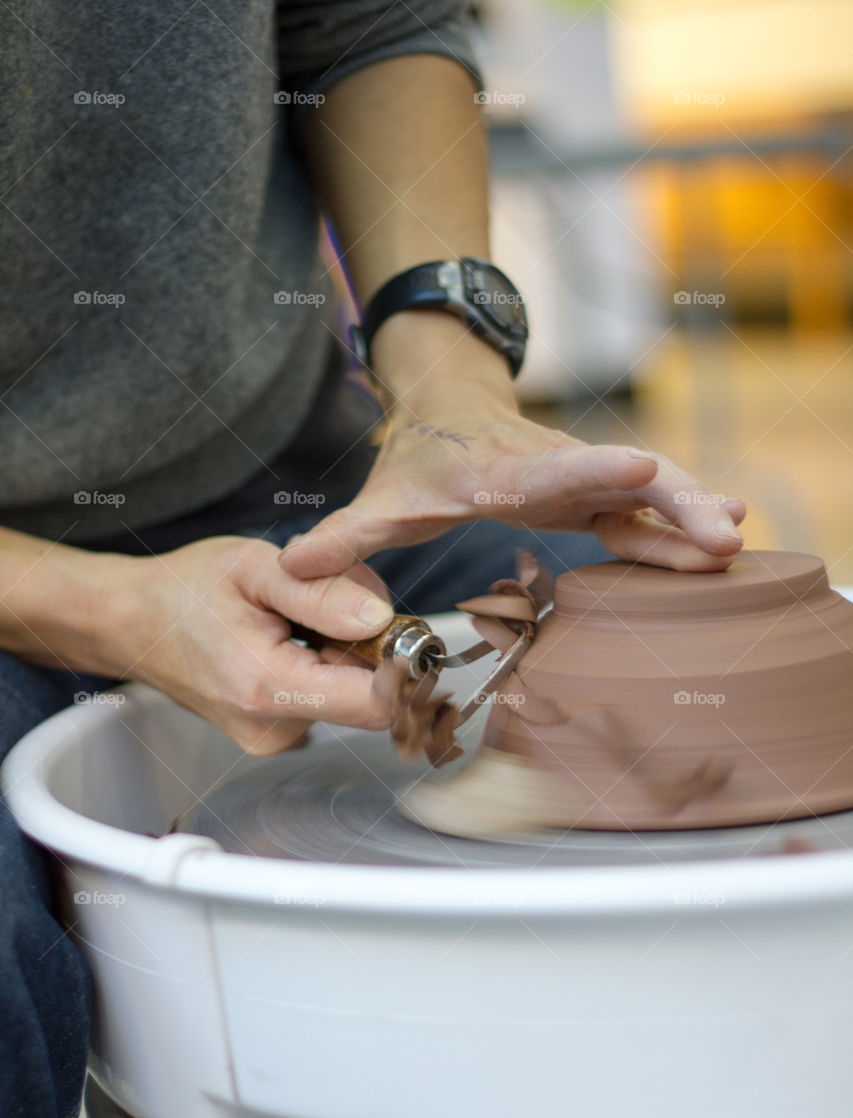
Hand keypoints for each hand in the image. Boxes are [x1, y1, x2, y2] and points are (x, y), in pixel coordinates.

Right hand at [117, 537, 394, 754]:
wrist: (133, 622)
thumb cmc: (185, 590)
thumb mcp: (254, 568)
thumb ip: (321, 593)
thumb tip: (380, 620)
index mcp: (269, 688)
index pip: (378, 703)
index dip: (400, 663)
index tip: (391, 623)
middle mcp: (276, 729)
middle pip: (370, 695)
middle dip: (370, 646)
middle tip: (337, 601)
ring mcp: (276, 738)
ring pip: (352, 696)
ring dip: (348, 653)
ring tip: (304, 617)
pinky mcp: (278, 734)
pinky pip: (329, 700)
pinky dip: (328, 665)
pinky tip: (297, 639)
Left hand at [279, 337, 744, 581]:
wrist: (450, 405)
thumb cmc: (418, 459)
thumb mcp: (382, 497)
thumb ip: (345, 536)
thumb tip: (292, 570)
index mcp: (498, 472)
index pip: (548, 472)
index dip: (590, 475)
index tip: (638, 470)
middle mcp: (550, 469)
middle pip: (621, 480)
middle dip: (673, 503)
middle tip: (722, 534)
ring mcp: (580, 479)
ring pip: (648, 491)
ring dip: (692, 515)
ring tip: (736, 543)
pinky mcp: (594, 494)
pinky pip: (646, 512)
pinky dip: (681, 527)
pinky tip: (723, 548)